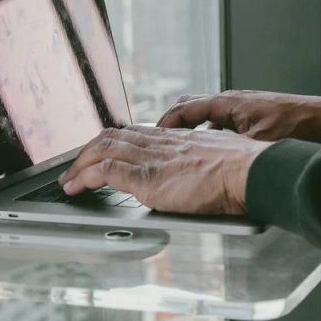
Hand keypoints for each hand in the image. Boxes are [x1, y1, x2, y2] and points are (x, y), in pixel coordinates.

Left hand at [57, 125, 269, 215]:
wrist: (252, 172)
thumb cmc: (245, 172)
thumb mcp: (219, 161)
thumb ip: (202, 164)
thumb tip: (202, 178)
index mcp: (178, 138)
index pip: (135, 131)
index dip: (113, 140)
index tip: (102, 150)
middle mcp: (161, 142)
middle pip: (113, 135)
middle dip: (89, 150)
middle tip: (76, 165)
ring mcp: (153, 158)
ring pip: (103, 149)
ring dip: (79, 164)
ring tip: (69, 180)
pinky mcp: (148, 178)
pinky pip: (106, 171)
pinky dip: (84, 178)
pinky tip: (76, 188)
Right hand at [157, 90, 320, 142]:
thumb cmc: (300, 128)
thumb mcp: (260, 144)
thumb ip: (230, 150)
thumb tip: (206, 163)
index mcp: (229, 104)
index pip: (184, 109)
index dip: (164, 125)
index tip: (151, 139)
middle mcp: (233, 102)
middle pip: (190, 108)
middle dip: (171, 126)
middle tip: (158, 145)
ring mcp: (243, 108)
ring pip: (206, 117)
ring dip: (191, 132)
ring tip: (180, 153)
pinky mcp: (253, 117)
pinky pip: (222, 124)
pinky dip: (210, 137)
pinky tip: (214, 156)